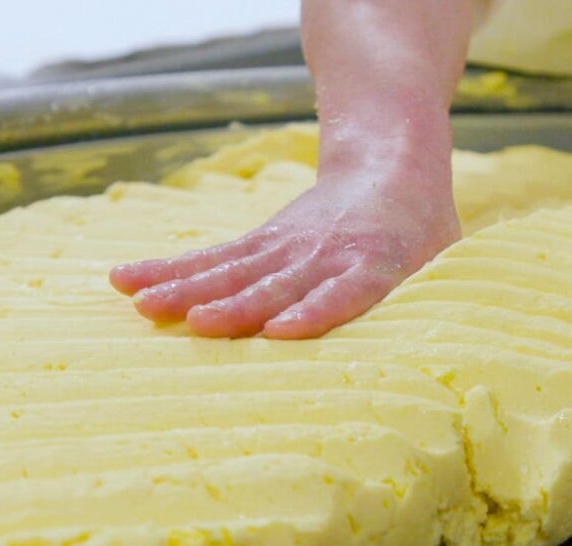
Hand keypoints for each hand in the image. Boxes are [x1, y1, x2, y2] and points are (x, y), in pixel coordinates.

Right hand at [110, 163, 459, 338]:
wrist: (390, 158)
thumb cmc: (422, 228)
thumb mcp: (444, 260)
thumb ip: (433, 304)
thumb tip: (444, 362)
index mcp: (373, 262)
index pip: (345, 290)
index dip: (315, 310)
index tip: (283, 331)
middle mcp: (321, 254)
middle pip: (275, 283)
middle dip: (237, 306)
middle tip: (200, 325)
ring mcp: (285, 246)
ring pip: (231, 269)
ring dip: (189, 289)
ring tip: (145, 307)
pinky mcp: (261, 242)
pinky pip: (211, 257)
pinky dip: (169, 269)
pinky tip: (127, 281)